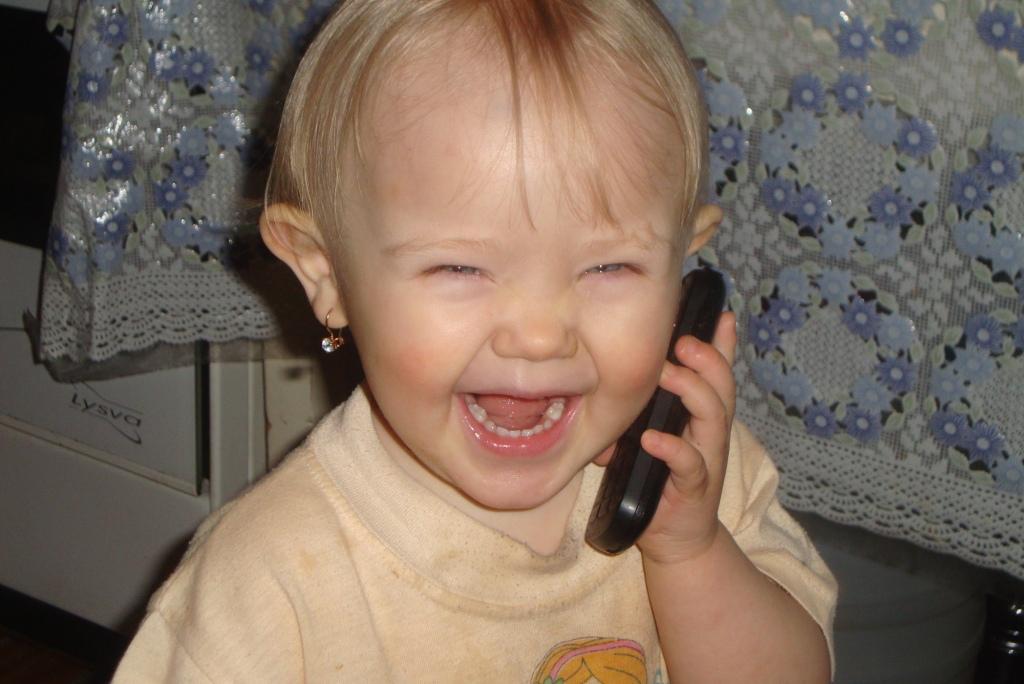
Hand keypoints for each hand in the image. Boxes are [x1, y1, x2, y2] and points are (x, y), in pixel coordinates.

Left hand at [635, 311, 736, 564]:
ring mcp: (707, 458)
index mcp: (700, 416)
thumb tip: (600, 382)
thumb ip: (634, 411)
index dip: (722, 344)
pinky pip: (690, 464)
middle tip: (684, 341)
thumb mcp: (647, 436)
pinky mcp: (696, 488)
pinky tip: (654, 439)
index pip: (717, 373)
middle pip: (722, 386)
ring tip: (669, 374)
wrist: (677, 539)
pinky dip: (673, 449)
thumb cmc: (660, 482)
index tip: (722, 313)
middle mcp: (710, 432)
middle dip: (708, 359)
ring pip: (713, 416)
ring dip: (692, 391)